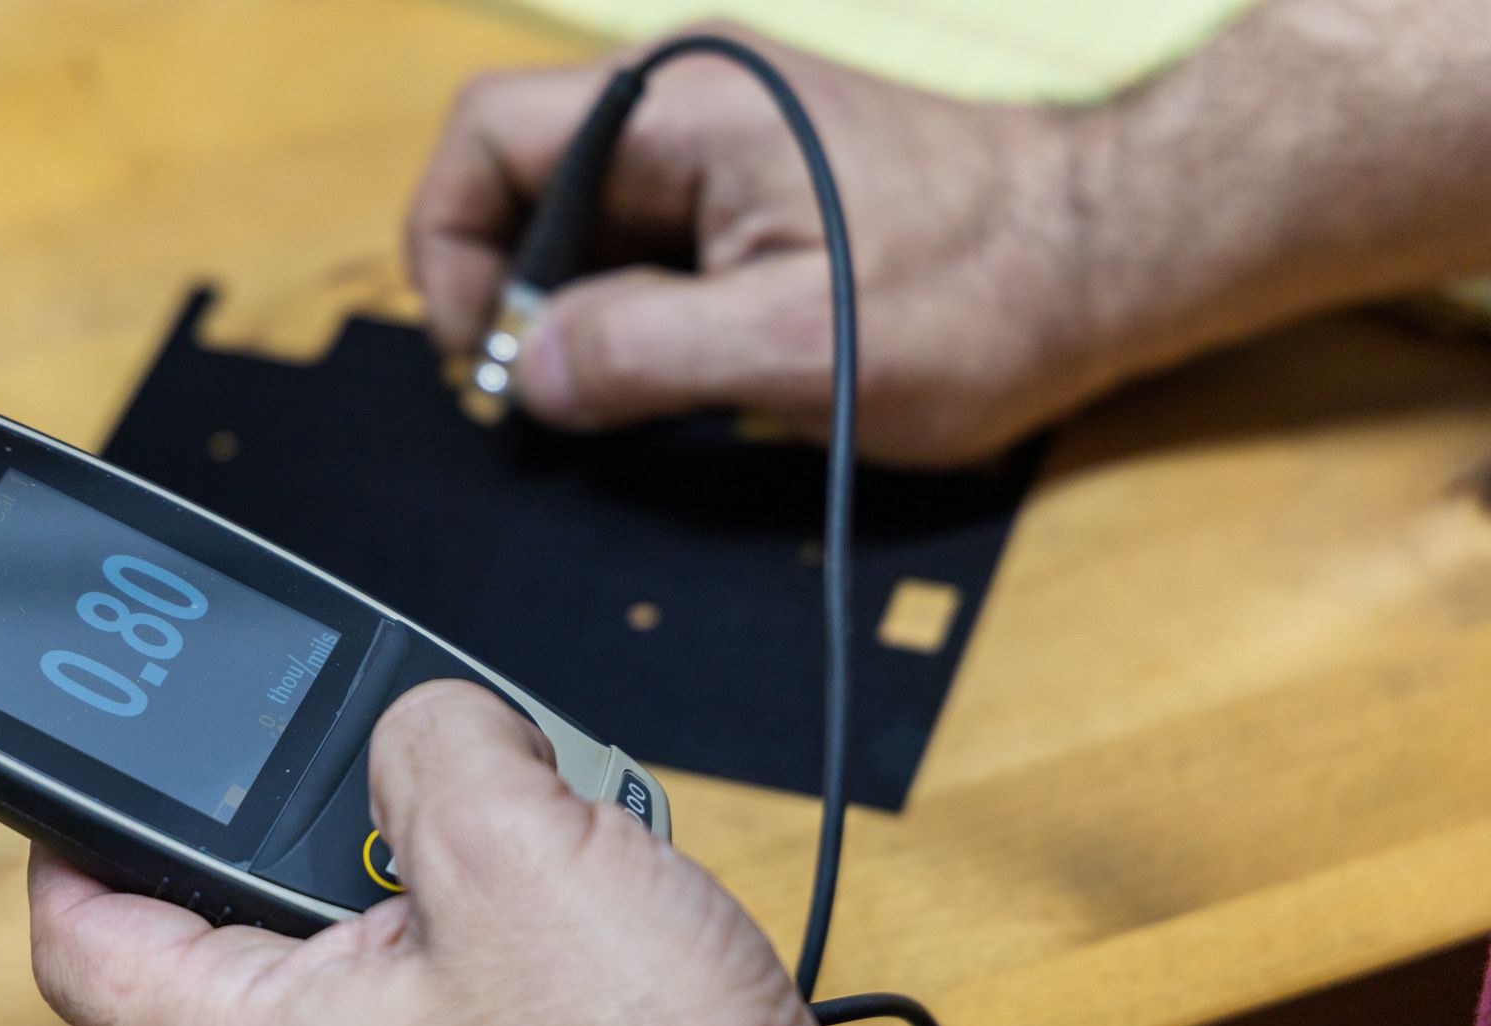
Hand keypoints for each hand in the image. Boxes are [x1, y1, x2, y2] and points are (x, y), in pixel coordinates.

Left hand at [29, 681, 1073, 1025]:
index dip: (68, 833)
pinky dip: (495, 910)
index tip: (82, 765)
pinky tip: (579, 879)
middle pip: (238, 923)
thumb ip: (432, 742)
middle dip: (310, 813)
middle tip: (369, 749)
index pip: (84, 941)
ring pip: (364, 945)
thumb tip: (426, 722)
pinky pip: (450, 983)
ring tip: (519, 812)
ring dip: (430, 854)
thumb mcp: (516, 850)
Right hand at [406, 24, 1114, 465]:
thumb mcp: (795, 350)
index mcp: (687, 108)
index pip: (488, 138)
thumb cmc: (980, 291)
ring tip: (610, 397)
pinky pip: (645, 240)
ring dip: (573, 312)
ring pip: (582, 221)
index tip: (483, 354)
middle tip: (543, 397)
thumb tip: (527, 370)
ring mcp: (723, 139)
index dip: (449, 247)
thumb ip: (643, 354)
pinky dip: (627, 310)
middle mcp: (692, 101)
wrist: (1102, 258)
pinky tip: (661, 375)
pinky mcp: (753, 185)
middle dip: (511, 293)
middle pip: (522, 180)